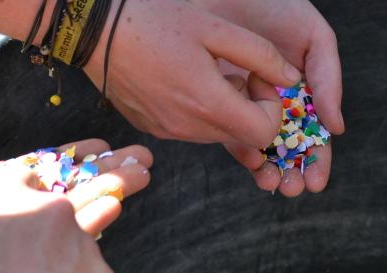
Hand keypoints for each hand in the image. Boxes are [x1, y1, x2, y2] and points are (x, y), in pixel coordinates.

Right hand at [83, 0, 303, 153]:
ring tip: (207, 74)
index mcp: (209, 104)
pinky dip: (201, 113)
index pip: (264, 133)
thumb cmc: (155, 20)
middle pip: (243, 137)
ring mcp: (170, 133)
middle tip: (235, 74)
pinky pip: (193, 131)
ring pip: (218, 134)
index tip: (258, 78)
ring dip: (226, 111)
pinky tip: (184, 81)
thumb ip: (261, 54)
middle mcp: (190, 129)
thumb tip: (292, 78)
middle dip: (251, 109)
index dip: (272, 107)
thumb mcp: (216, 27)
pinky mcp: (154, 130)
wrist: (94, 31)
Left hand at [192, 0, 342, 195]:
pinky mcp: (219, 104)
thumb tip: (337, 128)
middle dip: (293, 174)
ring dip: (270, 172)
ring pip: (261, 149)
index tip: (316, 181)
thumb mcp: (313, 36)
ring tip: (272, 183)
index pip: (315, 136)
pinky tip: (252, 162)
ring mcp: (248, 107)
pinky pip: (230, 135)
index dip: (318, 161)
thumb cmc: (273, 7)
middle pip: (289, 150)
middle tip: (292, 188)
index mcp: (304, 94)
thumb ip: (329, 79)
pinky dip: (242, 153)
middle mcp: (278, 106)